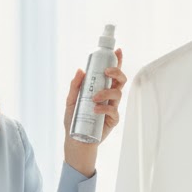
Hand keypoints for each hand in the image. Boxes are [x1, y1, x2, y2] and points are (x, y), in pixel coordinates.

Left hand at [63, 49, 126, 173]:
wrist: (75, 140)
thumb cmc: (74, 120)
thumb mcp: (71, 100)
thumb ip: (75, 86)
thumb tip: (80, 70)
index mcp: (101, 88)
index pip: (111, 73)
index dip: (117, 61)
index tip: (118, 51)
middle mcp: (109, 96)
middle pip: (120, 80)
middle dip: (116, 72)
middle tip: (106, 71)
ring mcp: (112, 107)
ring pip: (118, 93)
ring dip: (106, 92)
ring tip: (94, 98)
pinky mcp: (113, 119)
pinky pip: (114, 110)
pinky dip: (105, 108)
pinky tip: (95, 109)